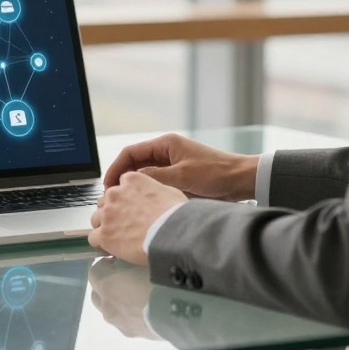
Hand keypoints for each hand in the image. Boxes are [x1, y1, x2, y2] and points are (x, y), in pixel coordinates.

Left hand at [89, 171, 186, 265]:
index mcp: (131, 181)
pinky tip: (111, 248)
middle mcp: (116, 194)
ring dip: (104, 226)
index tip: (130, 207)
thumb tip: (154, 196)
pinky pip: (93, 238)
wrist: (171, 234)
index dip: (125, 198)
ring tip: (117, 237)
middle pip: (105, 201)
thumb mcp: (169, 191)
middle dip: (112, 212)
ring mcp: (108, 213)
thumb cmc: (175, 215)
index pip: (120, 185)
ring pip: (96, 219)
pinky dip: (101, 243)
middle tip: (124, 224)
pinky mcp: (104, 234)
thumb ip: (154, 189)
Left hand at [89, 256, 158, 339]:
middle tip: (124, 278)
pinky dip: (128, 314)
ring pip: (109, 310)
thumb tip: (125, 260)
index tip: (117, 261)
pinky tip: (144, 310)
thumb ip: (129, 260)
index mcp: (105, 284)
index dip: (105, 265)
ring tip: (137, 296)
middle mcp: (106, 305)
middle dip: (106, 285)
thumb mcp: (141, 259)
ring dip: (116, 301)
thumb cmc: (159, 279)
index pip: (94, 272)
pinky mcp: (131, 333)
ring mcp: (117, 322)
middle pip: (97, 294)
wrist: (176, 311)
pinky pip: (123, 321)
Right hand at [102, 134, 257, 201]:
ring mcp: (173, 165)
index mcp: (165, 144)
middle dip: (123, 179)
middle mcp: (167, 152)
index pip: (130, 153)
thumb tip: (131, 180)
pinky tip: (144, 205)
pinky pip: (157, 184)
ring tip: (126, 203)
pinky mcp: (180, 178)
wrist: (241, 181)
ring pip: (145, 175)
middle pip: (135, 164)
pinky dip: (149, 193)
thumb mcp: (181, 176)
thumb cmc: (216, 174)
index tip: (107, 185)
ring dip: (136, 188)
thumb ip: (154, 177)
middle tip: (114, 198)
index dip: (116, 168)